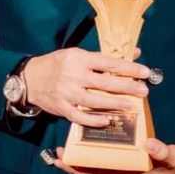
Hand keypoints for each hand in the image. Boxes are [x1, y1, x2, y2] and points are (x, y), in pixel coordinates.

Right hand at [24, 48, 149, 126]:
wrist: (29, 78)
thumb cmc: (58, 64)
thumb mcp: (77, 54)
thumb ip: (104, 57)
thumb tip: (134, 53)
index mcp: (78, 58)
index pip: (108, 62)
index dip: (128, 68)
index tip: (145, 72)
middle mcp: (73, 75)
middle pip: (104, 82)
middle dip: (126, 86)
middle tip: (144, 90)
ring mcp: (66, 93)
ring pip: (94, 100)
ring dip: (114, 103)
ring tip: (130, 105)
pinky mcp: (61, 108)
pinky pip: (79, 116)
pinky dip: (93, 120)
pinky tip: (107, 120)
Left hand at [54, 138, 174, 173]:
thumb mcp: (174, 157)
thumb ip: (162, 151)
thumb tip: (150, 143)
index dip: (82, 168)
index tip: (67, 157)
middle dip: (74, 169)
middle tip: (58, 156)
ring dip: (80, 170)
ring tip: (66, 158)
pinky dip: (91, 170)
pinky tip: (85, 160)